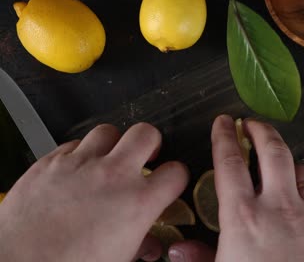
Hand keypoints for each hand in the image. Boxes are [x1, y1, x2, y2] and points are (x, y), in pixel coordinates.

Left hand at [0, 123, 188, 261]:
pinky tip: (78, 170)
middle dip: (151, 143)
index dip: (177, 176)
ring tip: (109, 159)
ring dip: (114, 144)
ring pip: (108, 131)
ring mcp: (81, 164)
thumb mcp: (118, 260)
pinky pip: (73, 143)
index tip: (171, 180)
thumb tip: (148, 245)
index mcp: (136, 202)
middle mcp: (112, 175)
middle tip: (146, 156)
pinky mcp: (51, 162)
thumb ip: (140, 245)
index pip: (176, 172)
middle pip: (146, 133)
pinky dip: (80, 153)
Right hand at [210, 115, 303, 261]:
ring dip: (289, 163)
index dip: (225, 137)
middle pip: (273, 152)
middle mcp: (278, 209)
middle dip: (262, 130)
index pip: (230, 163)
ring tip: (279, 164)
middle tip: (253, 123)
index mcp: (244, 217)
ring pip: (303, 171)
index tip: (224, 124)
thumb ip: (199, 257)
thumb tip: (182, 250)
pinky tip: (299, 204)